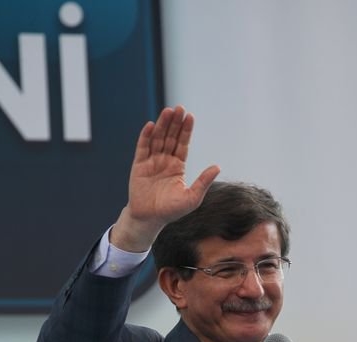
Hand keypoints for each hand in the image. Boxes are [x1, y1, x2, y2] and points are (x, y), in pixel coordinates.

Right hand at [110, 105, 219, 250]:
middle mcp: (164, 161)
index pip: (183, 144)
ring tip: (168, 111)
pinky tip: (151, 126)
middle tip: (180, 108)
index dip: (186, 130)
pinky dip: (146, 136)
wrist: (149, 219)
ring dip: (162, 125)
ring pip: (158, 139)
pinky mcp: (139, 165)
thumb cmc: (171, 211)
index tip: (190, 116)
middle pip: (170, 137)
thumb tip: (217, 167)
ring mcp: (151, 161)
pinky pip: (143, 148)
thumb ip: (203, 181)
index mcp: (177, 166)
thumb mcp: (192, 197)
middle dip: (175, 123)